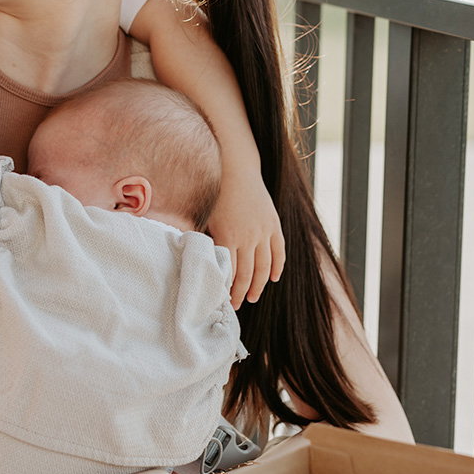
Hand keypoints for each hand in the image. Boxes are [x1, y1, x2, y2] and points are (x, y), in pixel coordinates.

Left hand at [209, 166, 285, 307]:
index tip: (221, 300)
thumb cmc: (214, 194)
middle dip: (241, 292)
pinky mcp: (273, 224)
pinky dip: (277, 266)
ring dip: (259, 284)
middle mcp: (248, 236)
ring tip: (253, 296)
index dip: (226, 289)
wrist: (235, 169)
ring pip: (265, 266)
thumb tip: (194, 262)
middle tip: (236, 305)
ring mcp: (263, 231)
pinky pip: (279, 251)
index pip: (228, 272)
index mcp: (228, 236)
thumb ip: (200, 240)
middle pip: (247, 274)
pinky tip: (273, 277)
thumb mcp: (203, 217)